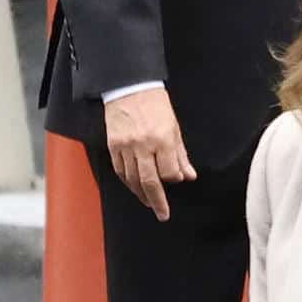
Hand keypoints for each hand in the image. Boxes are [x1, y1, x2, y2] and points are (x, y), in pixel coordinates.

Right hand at [104, 87, 196, 221]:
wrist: (129, 87)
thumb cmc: (156, 106)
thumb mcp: (174, 128)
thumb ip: (181, 155)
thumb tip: (189, 177)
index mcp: (162, 140)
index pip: (169, 172)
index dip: (173, 179)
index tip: (175, 180)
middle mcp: (142, 145)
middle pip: (149, 181)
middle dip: (157, 201)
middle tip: (163, 214)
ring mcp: (125, 146)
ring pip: (132, 179)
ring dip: (141, 194)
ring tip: (149, 203)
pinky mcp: (112, 145)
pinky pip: (120, 170)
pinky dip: (127, 182)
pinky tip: (134, 188)